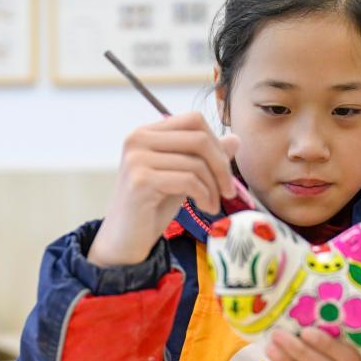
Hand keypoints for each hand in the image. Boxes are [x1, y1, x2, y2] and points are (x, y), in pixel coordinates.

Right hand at [88, 112, 240, 266]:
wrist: (125, 240)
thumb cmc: (152, 207)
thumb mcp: (183, 176)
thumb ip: (204, 157)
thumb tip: (235, 139)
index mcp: (146, 132)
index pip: (194, 120)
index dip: (216, 143)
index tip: (223, 169)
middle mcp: (138, 139)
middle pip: (199, 138)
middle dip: (222, 166)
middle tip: (228, 191)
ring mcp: (137, 159)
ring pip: (196, 163)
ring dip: (214, 188)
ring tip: (212, 205)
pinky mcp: (141, 180)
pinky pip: (189, 181)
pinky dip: (205, 196)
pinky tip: (205, 208)